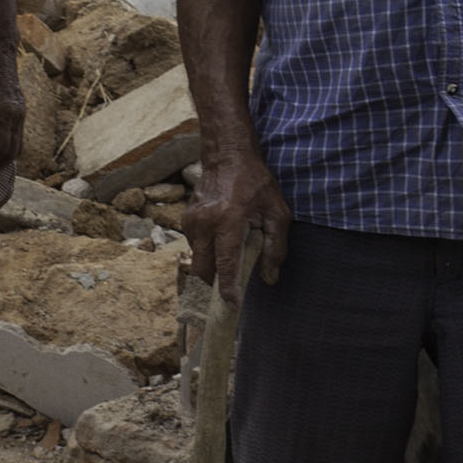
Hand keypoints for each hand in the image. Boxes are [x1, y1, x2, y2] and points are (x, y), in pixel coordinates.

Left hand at [0, 53, 26, 181]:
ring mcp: (22, 110)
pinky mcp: (21, 106)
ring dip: (5, 158)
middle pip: (14, 151)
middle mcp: (18, 113)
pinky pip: (18, 134)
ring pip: (19, 144)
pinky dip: (9, 146)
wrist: (0, 46)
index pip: (2, 149)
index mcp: (6, 112)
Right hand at [187, 148, 290, 299]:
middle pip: (202, 270)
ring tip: (230, 255)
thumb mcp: (277, 213)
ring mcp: (191, 222)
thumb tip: (269, 278)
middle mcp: (204, 224)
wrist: (227, 156)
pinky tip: (222, 241)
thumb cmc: (256, 184)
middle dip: (214, 284)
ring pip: (197, 260)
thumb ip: (275, 248)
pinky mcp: (185, 221)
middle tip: (230, 292)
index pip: (225, 264)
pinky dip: (208, 252)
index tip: (232, 306)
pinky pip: (195, 247)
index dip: (228, 289)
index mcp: (228, 221)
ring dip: (212, 266)